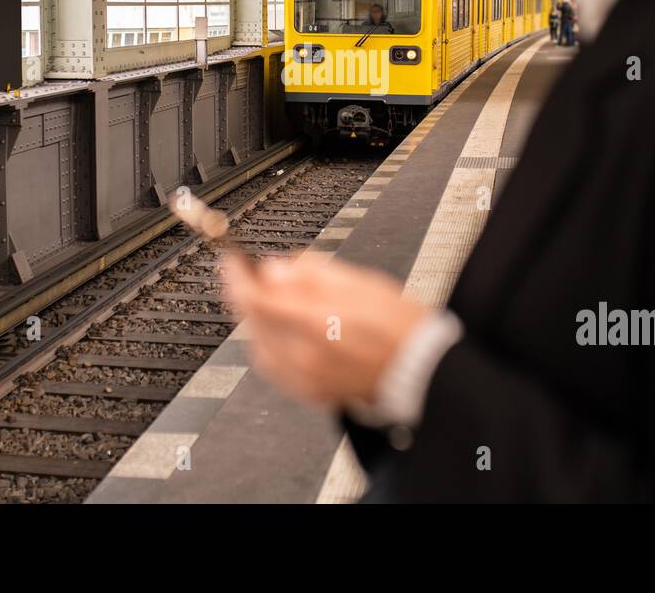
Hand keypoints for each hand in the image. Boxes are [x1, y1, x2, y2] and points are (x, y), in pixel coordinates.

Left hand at [223, 252, 429, 409]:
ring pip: (258, 345)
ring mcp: (305, 378)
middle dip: (247, 294)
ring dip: (257, 320)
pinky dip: (269, 345)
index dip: (236, 275)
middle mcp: (304, 354)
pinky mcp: (309, 393)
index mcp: (316, 321)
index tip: (232, 260)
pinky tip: (284, 332)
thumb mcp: (359, 281)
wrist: (421, 368)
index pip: (254, 297)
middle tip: (256, 275)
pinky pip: (272, 368)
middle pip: (251, 321)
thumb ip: (311, 273)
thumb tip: (275, 269)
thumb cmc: (398, 324)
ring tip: (276, 303)